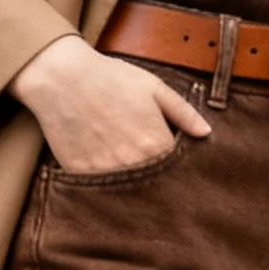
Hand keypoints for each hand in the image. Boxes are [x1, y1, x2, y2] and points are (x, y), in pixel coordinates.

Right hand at [10, 34, 210, 173]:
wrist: (62, 78)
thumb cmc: (110, 79)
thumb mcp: (154, 88)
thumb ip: (183, 112)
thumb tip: (206, 133)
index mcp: (155, 144)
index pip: (176, 169)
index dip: (176, 166)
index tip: (173, 164)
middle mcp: (133, 164)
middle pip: (153, 184)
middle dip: (156, 179)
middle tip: (150, 168)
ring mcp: (105, 173)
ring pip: (128, 191)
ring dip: (132, 185)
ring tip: (125, 165)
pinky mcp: (81, 175)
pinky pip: (100, 189)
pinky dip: (105, 183)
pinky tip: (104, 165)